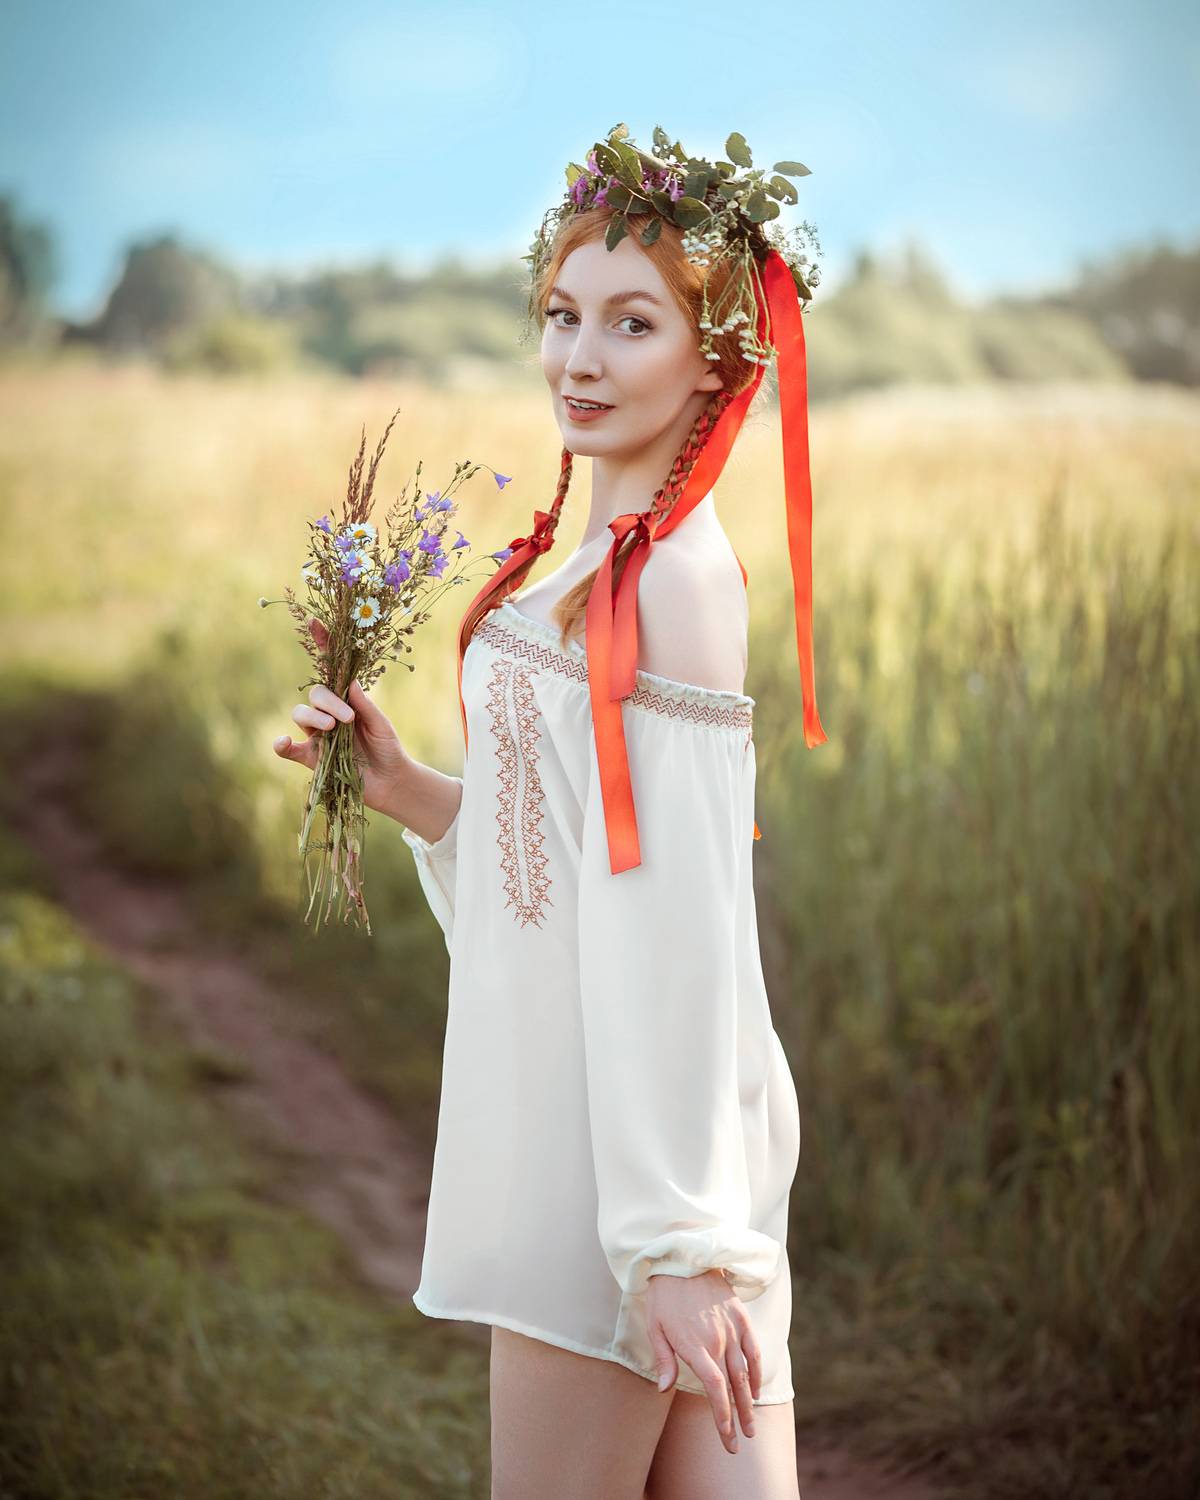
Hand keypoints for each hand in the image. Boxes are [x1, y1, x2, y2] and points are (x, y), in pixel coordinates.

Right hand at [272, 617, 411, 815]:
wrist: (391, 780)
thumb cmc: (388, 747)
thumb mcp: (381, 723)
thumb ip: (365, 705)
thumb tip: (350, 682)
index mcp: (346, 698)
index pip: (331, 669)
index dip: (322, 646)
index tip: (314, 623)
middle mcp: (327, 713)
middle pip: (315, 694)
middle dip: (329, 702)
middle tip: (348, 719)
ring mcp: (317, 734)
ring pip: (300, 715)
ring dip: (315, 719)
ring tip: (333, 729)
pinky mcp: (311, 757)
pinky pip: (289, 749)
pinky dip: (282, 744)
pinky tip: (283, 742)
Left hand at [646, 1268, 760, 1453]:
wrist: (682, 1257)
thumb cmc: (663, 1294)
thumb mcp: (655, 1327)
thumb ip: (664, 1359)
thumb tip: (665, 1390)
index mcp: (696, 1347)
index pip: (716, 1391)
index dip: (723, 1418)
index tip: (728, 1440)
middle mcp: (718, 1341)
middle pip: (734, 1387)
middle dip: (739, 1418)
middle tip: (742, 1441)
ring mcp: (732, 1328)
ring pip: (746, 1372)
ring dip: (750, 1401)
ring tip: (752, 1424)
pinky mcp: (740, 1316)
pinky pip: (754, 1348)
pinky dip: (758, 1370)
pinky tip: (757, 1388)